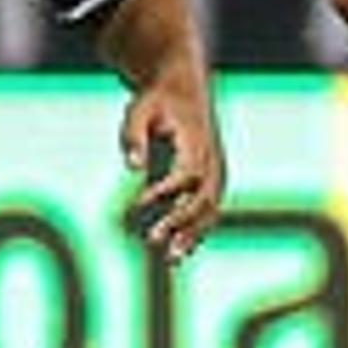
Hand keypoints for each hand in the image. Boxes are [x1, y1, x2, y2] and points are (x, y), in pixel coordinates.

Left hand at [118, 84, 226, 262]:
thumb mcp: (138, 110)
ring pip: (210, 210)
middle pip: (204, 198)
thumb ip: (133, 137)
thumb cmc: (157, 100)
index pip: (187, 174)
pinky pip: (210, 211)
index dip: (165, 191)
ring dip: (192, 235)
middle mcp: (212, 160)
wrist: (184, 88)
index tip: (137, 203)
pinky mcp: (213, 180)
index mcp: (197, 142)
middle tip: (153, 239)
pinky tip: (180, 253)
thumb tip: (131, 167)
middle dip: (181, 222)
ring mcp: (217, 172)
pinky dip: (197, 231)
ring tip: (171, 259)